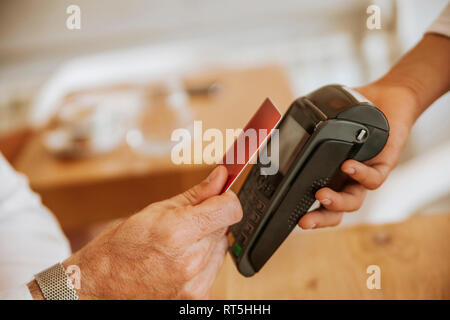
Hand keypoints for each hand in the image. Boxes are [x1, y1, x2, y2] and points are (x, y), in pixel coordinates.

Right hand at [59, 166, 241, 298]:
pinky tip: (179, 261)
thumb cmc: (121, 248)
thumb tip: (220, 178)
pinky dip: (202, 262)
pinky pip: (213, 270)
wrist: (102, 284)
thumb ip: (196, 195)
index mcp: (179, 232)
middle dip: (211, 221)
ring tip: (179, 245)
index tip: (222, 196)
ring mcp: (195, 283)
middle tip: (187, 222)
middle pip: (225, 229)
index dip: (227, 199)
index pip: (230, 210)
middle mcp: (192, 260)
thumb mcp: (157, 210)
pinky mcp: (197, 297)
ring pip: (221, 250)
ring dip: (207, 243)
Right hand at [298, 81, 417, 228]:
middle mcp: (346, 180)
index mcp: (330, 175)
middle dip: (319, 219)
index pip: (318, 201)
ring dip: (337, 202)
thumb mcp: (325, 123)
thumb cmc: (356, 114)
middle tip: (304, 222)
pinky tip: (348, 166)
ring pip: (353, 201)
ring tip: (322, 195)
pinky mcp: (384, 166)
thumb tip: (278, 131)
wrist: (388, 99)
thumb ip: (305, 130)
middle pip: (334, 211)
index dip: (307, 213)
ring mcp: (364, 175)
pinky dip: (360, 175)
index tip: (292, 219)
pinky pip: (373, 178)